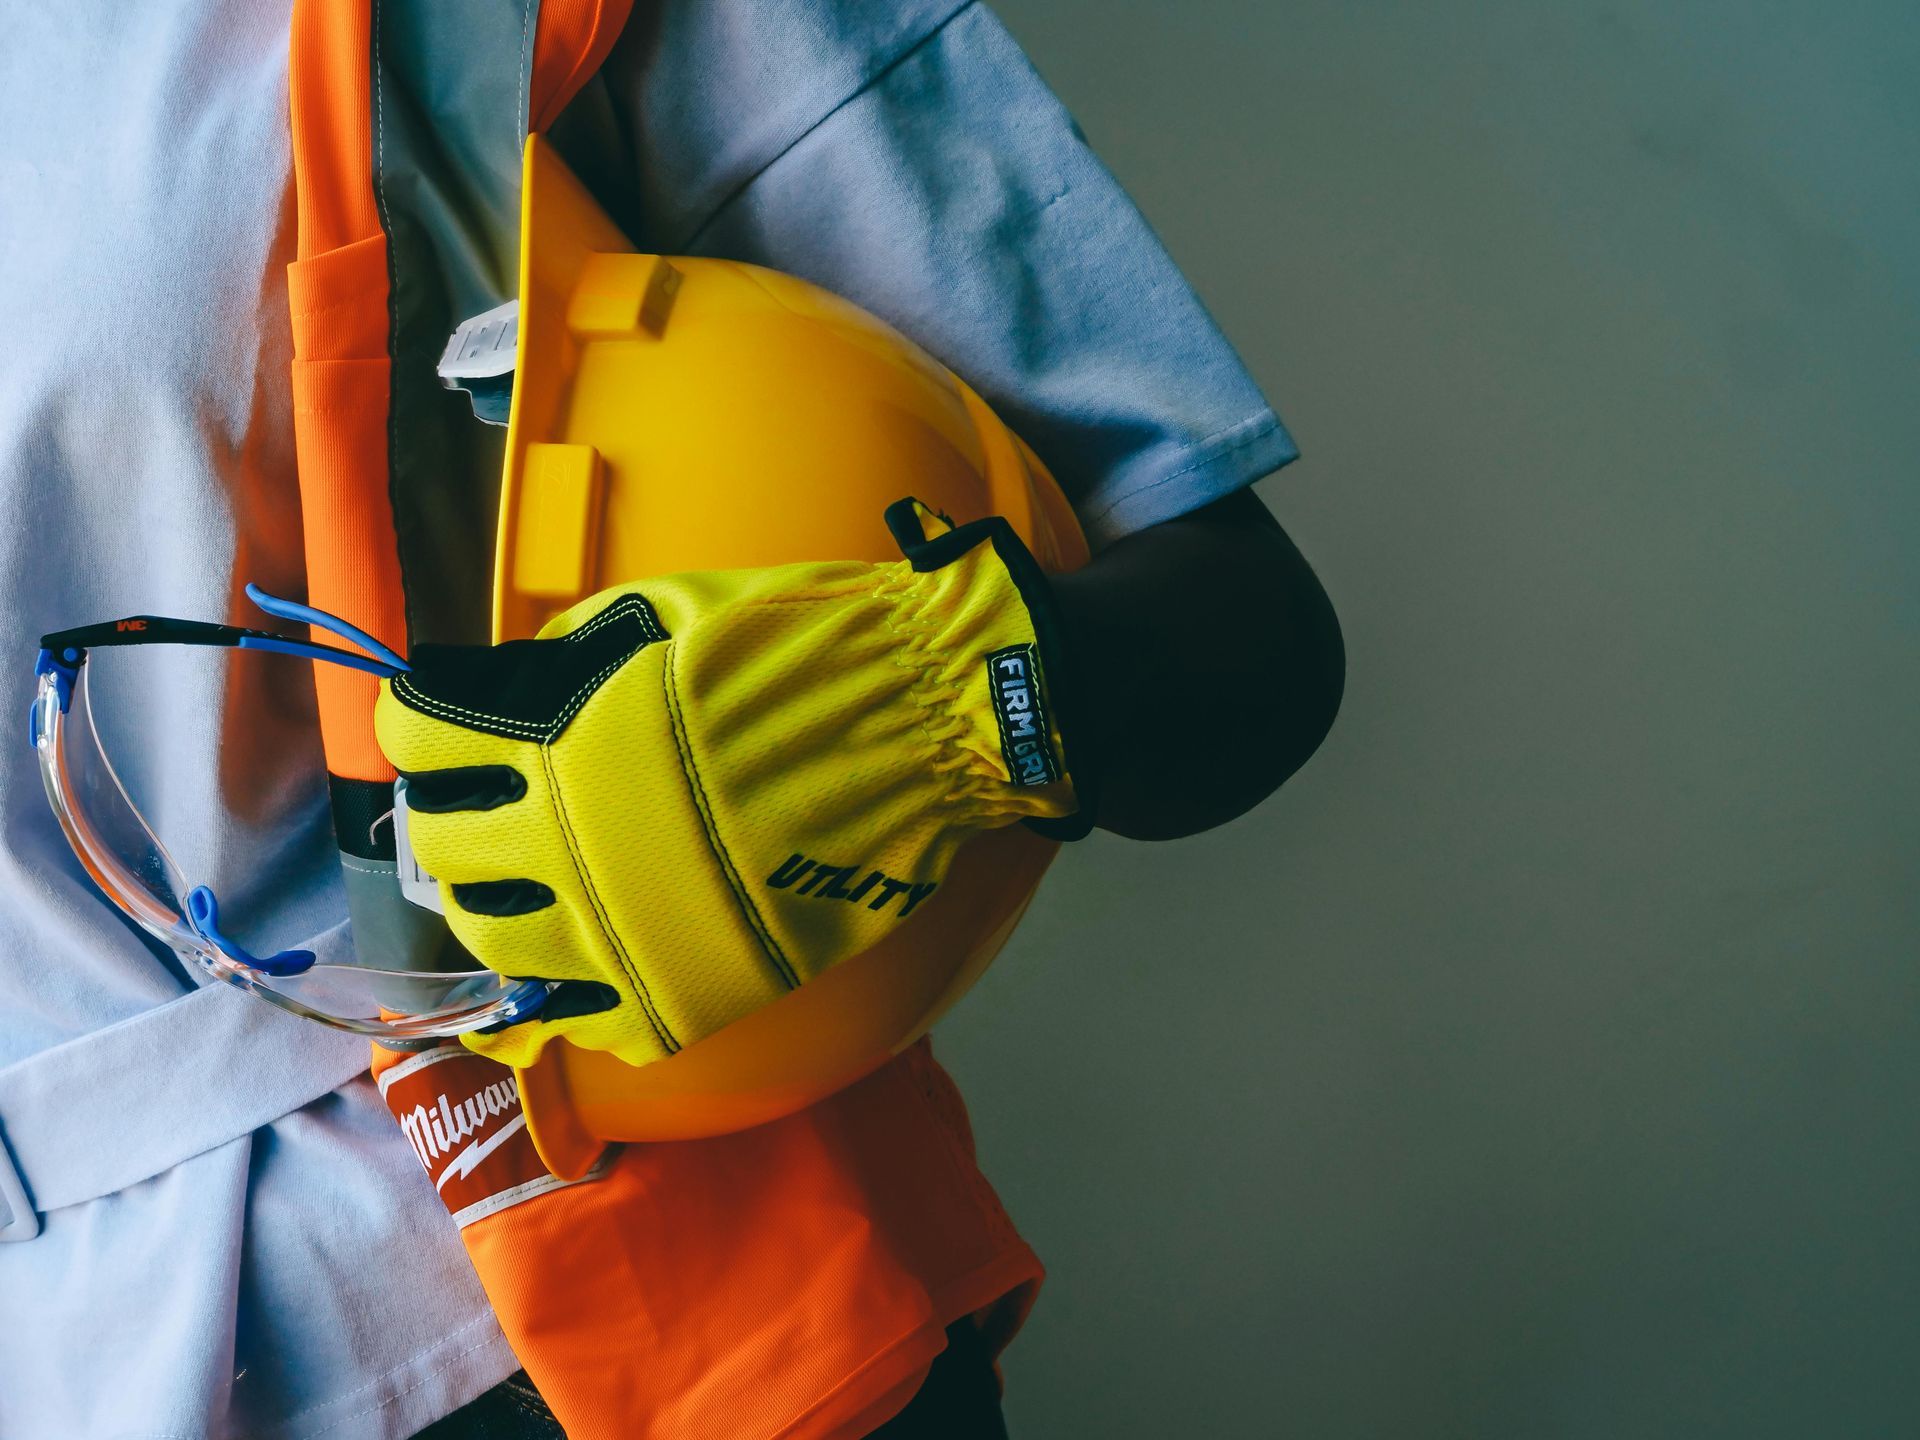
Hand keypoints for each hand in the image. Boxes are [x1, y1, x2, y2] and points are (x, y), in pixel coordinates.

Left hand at [374, 500, 1086, 1068]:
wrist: (931, 722)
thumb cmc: (805, 652)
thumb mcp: (665, 617)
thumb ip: (565, 659)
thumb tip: (492, 691)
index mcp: (563, 741)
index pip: (420, 739)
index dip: (414, 722)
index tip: (432, 726)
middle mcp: (574, 845)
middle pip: (441, 854)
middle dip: (442, 822)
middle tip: (470, 811)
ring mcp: (630, 933)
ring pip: (501, 953)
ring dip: (496, 914)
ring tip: (523, 891)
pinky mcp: (690, 995)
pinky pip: (588, 1027)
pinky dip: (571, 1000)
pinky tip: (584, 967)